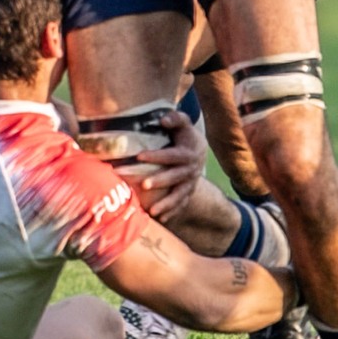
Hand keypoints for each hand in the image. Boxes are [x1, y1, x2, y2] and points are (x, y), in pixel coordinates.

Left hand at [132, 107, 206, 222]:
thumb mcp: (183, 123)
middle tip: (143, 185)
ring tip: (152, 211)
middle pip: (175, 177)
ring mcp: (190, 183)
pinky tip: (161, 219)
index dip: (157, 156)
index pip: (172, 155)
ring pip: (179, 195)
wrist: (198, 150)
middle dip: (160, 181)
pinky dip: (172, 212)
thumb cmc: (183, 134)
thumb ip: (175, 119)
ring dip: (167, 204)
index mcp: (189, 152)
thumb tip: (163, 120)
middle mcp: (191, 169)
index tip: (139, 156)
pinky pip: (181, 204)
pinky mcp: (187, 192)